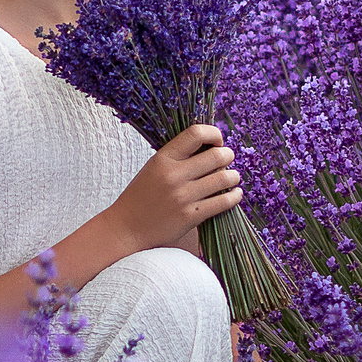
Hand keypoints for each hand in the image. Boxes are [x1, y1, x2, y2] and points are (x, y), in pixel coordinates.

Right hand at [102, 123, 241, 255]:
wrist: (127, 228)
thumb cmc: (141, 196)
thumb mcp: (153, 168)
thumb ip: (178, 157)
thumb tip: (211, 146)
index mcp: (163, 158)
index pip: (195, 133)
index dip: (214, 133)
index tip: (217, 141)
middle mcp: (173, 175)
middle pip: (216, 156)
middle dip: (228, 156)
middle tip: (227, 160)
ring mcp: (183, 197)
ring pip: (224, 178)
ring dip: (233, 176)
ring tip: (232, 177)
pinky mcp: (190, 216)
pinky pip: (223, 202)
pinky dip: (234, 196)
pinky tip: (235, 194)